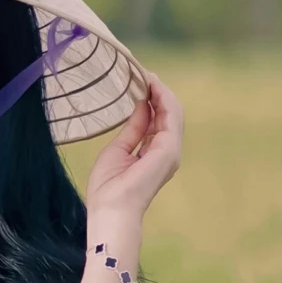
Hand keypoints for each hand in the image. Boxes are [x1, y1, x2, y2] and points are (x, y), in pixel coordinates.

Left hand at [85, 76, 182, 225]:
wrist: (111, 209)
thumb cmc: (108, 187)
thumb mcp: (118, 149)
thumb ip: (132, 128)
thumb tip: (140, 105)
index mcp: (154, 154)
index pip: (158, 121)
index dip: (151, 101)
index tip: (140, 83)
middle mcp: (167, 152)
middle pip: (168, 114)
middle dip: (158, 93)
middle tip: (144, 73)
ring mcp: (171, 151)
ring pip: (173, 112)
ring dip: (161, 91)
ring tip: (147, 75)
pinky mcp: (169, 149)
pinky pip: (171, 116)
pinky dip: (162, 98)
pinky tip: (152, 85)